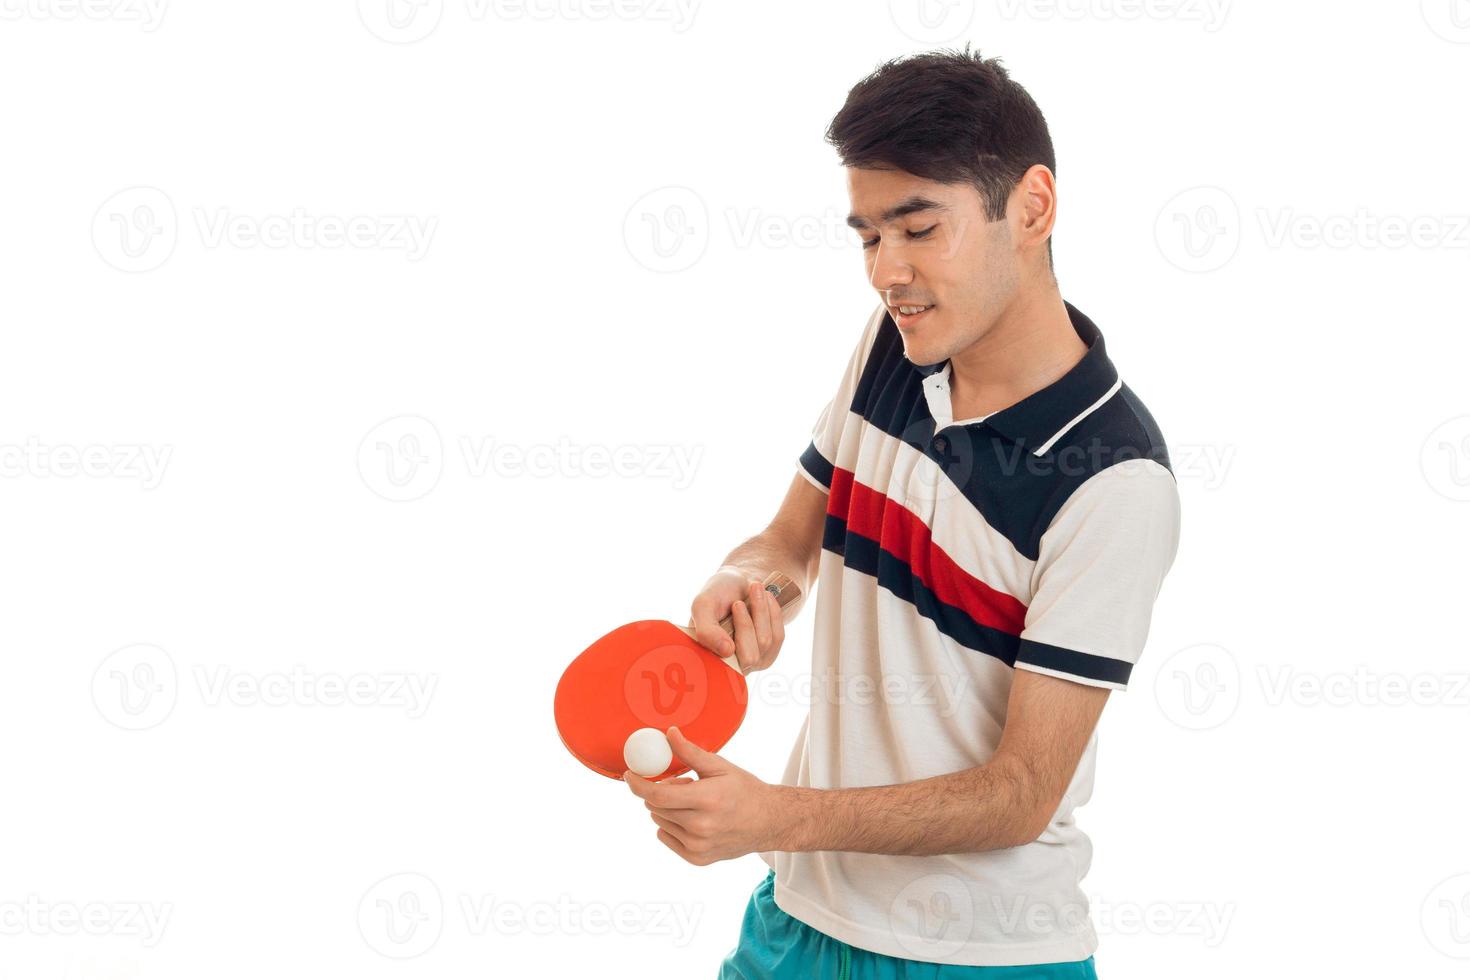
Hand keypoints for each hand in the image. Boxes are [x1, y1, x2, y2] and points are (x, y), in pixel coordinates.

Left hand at [623, 726, 789, 864]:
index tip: (630, 775)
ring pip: (659, 820)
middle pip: (655, 807)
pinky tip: (693, 819)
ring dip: (666, 808)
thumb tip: (668, 734)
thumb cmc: (745, 791)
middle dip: (660, 792)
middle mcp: (701, 827)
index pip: (658, 795)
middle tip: (683, 785)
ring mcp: (698, 846)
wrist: (768, 822)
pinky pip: (666, 836)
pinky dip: (671, 825)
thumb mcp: (719, 767)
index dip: (638, 784)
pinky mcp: (697, 858)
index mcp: (707, 800)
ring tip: (693, 803)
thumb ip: (690, 752)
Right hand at [689, 569, 786, 673]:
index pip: (723, 665)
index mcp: (705, 656)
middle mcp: (728, 666)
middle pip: (749, 656)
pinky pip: (778, 637)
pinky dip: (773, 613)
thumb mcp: (703, 605)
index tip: (737, 604)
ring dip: (761, 611)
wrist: (741, 581)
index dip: (732, 638)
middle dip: (748, 622)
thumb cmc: (718, 593)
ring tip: (754, 589)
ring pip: (764, 643)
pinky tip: (766, 599)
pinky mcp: (768, 654)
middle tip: (742, 599)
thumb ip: (706, 630)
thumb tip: (727, 651)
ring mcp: (751, 662)